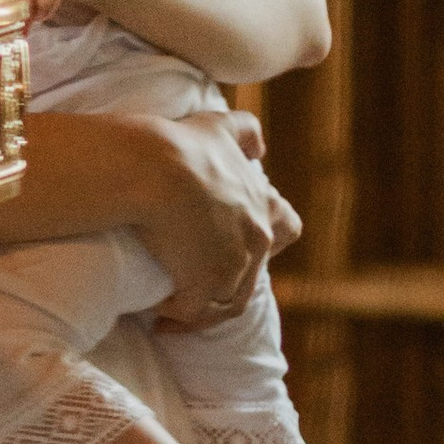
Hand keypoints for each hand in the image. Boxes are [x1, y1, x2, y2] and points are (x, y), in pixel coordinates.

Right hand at [145, 112, 301, 328]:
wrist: (156, 170)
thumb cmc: (182, 146)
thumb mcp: (219, 126)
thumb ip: (245, 132)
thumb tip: (260, 149)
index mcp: (261, 204)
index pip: (288, 227)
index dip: (269, 237)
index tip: (238, 240)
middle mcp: (256, 239)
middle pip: (252, 274)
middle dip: (225, 279)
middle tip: (191, 280)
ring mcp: (233, 267)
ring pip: (225, 302)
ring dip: (200, 308)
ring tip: (169, 310)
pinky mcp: (204, 286)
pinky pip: (193, 314)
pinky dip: (177, 317)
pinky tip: (156, 313)